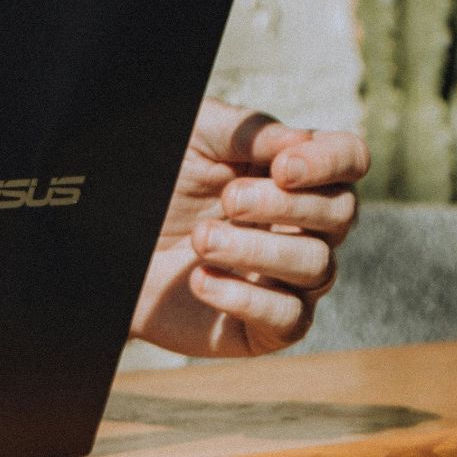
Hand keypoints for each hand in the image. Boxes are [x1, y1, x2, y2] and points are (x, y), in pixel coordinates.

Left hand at [130, 99, 367, 356]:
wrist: (106, 239)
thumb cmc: (157, 182)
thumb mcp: (193, 137)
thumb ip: (246, 131)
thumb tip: (299, 141)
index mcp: (292, 173)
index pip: (349, 159)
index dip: (329, 161)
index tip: (282, 167)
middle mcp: (303, 225)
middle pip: (340, 213)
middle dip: (283, 204)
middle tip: (227, 200)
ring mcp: (289, 278)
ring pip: (317, 265)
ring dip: (255, 249)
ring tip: (200, 239)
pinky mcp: (266, 326)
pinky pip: (290, 319)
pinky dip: (244, 297)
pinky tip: (200, 279)